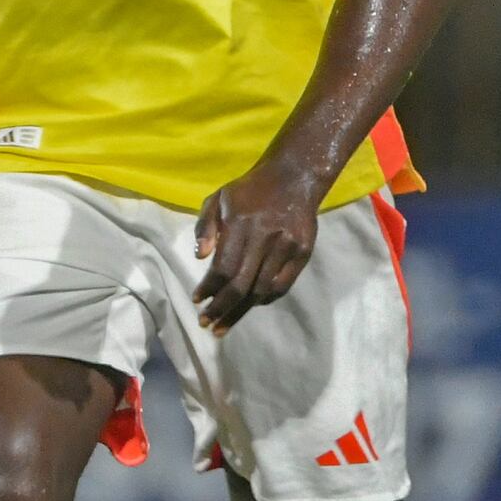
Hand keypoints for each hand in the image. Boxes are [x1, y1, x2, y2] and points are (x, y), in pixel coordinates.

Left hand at [188, 157, 321, 334]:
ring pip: (262, 290)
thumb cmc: (250, 190)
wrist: (295, 176)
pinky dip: (264, 299)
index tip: (197, 301)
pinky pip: (282, 285)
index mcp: (241, 223)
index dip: (209, 289)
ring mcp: (287, 246)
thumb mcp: (218, 198)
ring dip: (241, 310)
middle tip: (207, 324)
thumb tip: (199, 256)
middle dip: (221, 308)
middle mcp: (265, 237)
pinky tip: (250, 306)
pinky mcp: (303, 252)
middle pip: (242, 285)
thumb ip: (204, 226)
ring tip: (224, 324)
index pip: (224, 267)